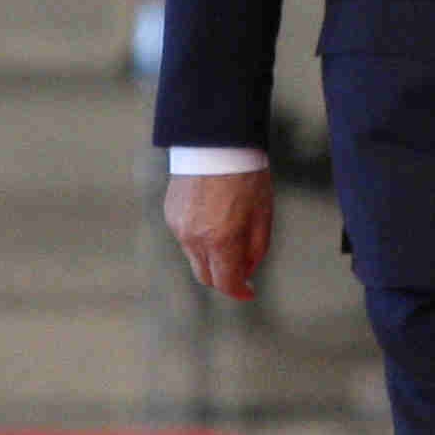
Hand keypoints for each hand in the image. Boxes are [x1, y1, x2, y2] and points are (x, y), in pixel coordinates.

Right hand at [164, 170, 273, 301]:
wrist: (217, 143)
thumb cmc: (247, 176)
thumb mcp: (263, 213)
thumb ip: (256, 247)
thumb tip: (248, 271)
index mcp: (221, 240)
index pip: (225, 282)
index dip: (239, 291)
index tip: (250, 291)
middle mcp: (194, 238)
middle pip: (206, 276)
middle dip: (224, 278)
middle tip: (242, 269)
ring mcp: (178, 228)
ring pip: (194, 257)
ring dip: (212, 256)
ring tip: (231, 232)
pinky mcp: (170, 215)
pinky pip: (185, 237)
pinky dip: (199, 238)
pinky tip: (214, 217)